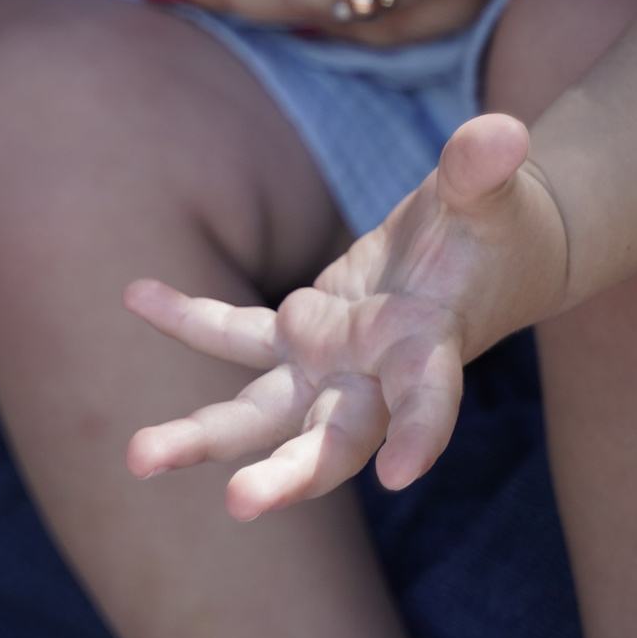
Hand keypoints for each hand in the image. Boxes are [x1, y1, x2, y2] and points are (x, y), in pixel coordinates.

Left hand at [123, 114, 568, 517]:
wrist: (488, 253)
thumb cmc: (500, 228)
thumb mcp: (495, 195)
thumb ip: (485, 170)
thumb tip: (500, 132)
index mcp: (432, 349)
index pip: (429, 399)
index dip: (421, 434)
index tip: (400, 475)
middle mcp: (376, 376)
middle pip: (330, 440)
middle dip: (286, 476)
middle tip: (238, 505)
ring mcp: (332, 362)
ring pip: (263, 413)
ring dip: (201, 436)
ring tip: (137, 457)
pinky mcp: (300, 335)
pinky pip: (233, 333)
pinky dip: (185, 316)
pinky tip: (136, 294)